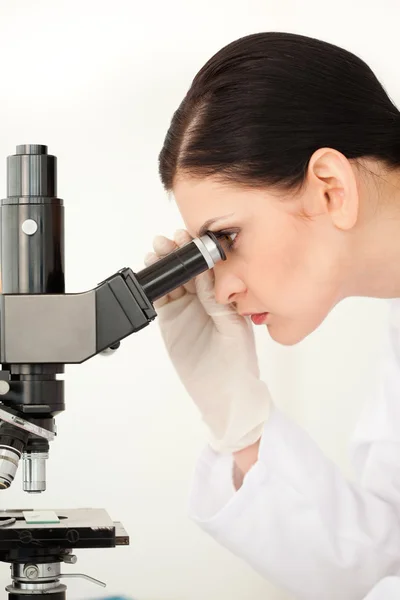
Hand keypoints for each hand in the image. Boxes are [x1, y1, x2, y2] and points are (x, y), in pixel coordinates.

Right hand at [144, 230, 271, 453]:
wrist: (223, 393)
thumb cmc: (238, 363)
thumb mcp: (233, 328)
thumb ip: (216, 301)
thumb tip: (204, 273)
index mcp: (225, 296)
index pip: (210, 267)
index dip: (199, 251)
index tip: (190, 238)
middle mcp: (205, 298)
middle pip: (188, 269)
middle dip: (177, 252)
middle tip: (167, 241)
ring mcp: (187, 308)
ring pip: (172, 279)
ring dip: (163, 264)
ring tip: (155, 251)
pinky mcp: (171, 320)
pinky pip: (160, 297)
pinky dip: (154, 285)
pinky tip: (149, 272)